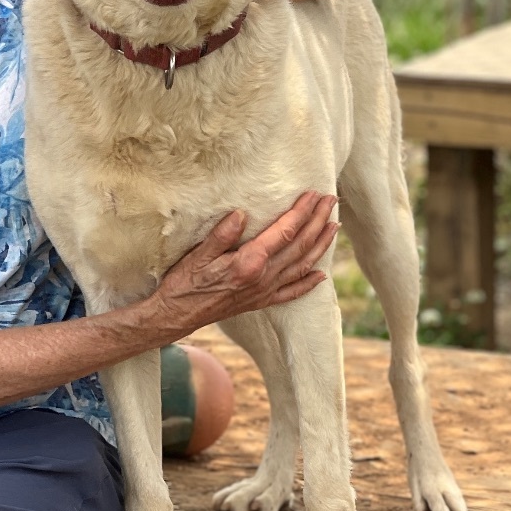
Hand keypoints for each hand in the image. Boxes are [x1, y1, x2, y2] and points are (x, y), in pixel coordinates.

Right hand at [149, 191, 337, 336]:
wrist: (177, 315)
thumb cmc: (184, 282)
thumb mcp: (198, 254)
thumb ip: (222, 234)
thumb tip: (242, 214)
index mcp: (249, 263)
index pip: (284, 233)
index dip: (301, 212)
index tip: (313, 195)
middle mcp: (263, 278)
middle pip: (300, 246)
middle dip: (318, 221)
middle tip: (330, 200)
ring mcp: (264, 291)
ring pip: (302, 266)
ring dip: (321, 245)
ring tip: (334, 226)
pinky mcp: (260, 301)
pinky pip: (291, 293)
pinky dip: (309, 283)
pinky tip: (321, 275)